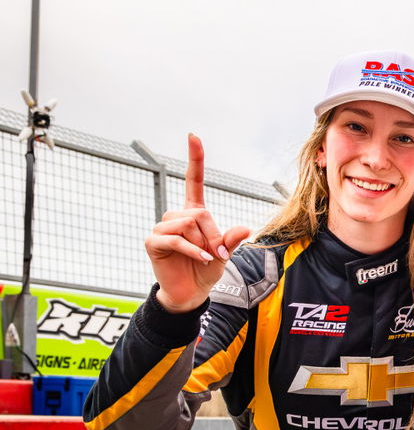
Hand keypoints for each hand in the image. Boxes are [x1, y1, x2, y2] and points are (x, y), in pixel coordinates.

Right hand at [144, 134, 252, 312]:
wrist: (190, 293)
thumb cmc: (207, 270)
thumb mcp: (225, 254)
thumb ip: (231, 241)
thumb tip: (244, 228)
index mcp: (193, 214)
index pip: (194, 181)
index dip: (195, 160)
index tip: (193, 136)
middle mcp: (176, 216)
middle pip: (199, 212)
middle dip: (213, 234)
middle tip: (216, 253)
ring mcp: (162, 228)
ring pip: (188, 223)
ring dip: (203, 242)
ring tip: (206, 257)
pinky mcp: (153, 242)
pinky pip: (177, 238)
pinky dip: (193, 249)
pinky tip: (202, 258)